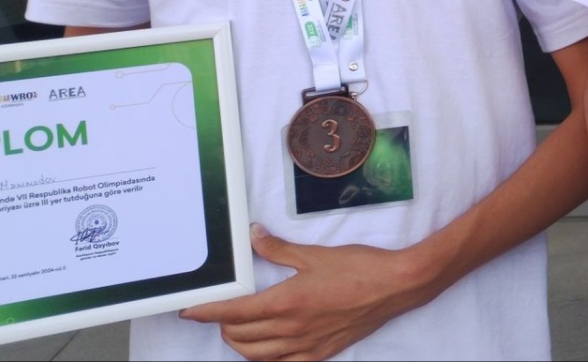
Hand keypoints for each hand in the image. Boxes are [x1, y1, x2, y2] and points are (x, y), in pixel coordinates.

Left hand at [179, 225, 434, 360]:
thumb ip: (279, 249)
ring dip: (240, 344)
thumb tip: (255, 237)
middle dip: (222, 326)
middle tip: (221, 312)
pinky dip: (266, 359)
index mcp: (287, 302)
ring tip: (239, 329)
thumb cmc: (360, 268)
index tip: (191, 311)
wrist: (396, 286)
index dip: (207, 313)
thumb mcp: (315, 254)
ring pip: (256, 356)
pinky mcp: (320, 354)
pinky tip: (267, 348)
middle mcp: (292, 329)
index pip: (233, 313)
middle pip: (239, 337)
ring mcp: (306, 345)